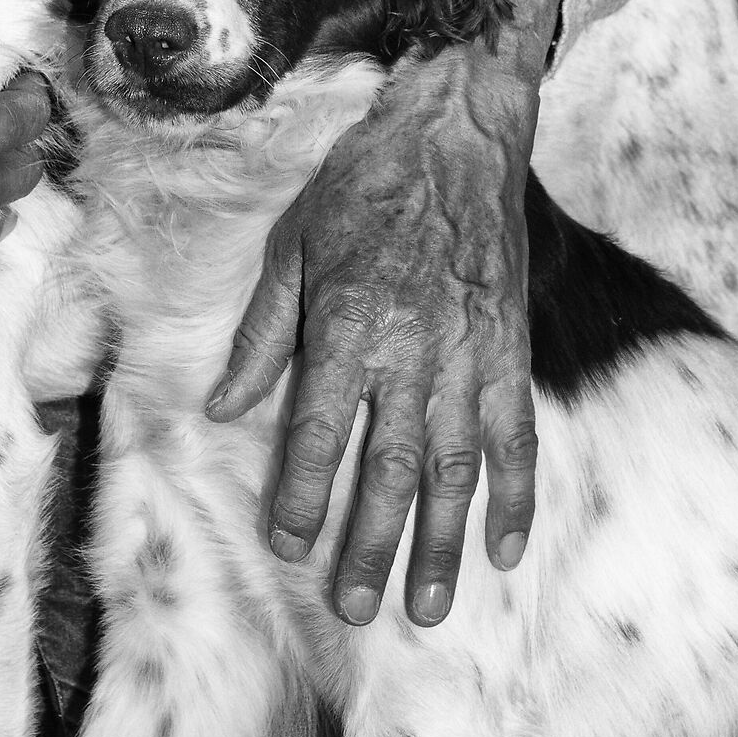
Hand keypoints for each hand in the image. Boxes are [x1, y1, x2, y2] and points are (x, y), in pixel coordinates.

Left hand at [208, 0, 560, 627]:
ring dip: (444, 543)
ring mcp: (468, 352)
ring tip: (431, 606)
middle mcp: (410, 350)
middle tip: (356, 608)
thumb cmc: (364, 182)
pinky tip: (504, 547)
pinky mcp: (510, 345)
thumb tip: (222, 407)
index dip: (305, 496)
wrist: (456, 128)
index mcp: (346, 325)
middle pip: (390, 469)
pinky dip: (514, 493)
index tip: (290, 548)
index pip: (318, 433)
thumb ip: (264, 336)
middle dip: (372, 545)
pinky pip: (515, 433)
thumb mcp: (294, 247)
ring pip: (457, 469)